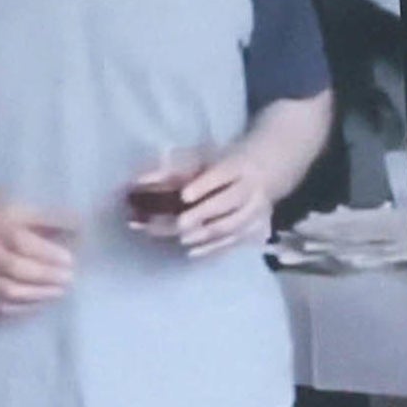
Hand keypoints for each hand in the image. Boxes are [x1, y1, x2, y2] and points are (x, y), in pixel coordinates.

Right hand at [0, 192, 80, 314]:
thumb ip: (45, 218)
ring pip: (9, 290)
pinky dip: (25, 306)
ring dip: (39, 293)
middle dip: (47, 273)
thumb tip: (80, 229)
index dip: (49, 250)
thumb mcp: (17, 202)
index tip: (73, 252)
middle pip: (16, 267)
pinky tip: (44, 298)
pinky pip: (2, 305)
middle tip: (71, 273)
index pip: (23, 240)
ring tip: (62, 288)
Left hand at [141, 142, 280, 255]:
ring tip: (179, 238)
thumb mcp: (205, 156)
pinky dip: (210, 247)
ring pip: (230, 225)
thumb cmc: (225, 162)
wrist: (267, 170)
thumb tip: (139, 181)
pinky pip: (231, 241)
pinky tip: (190, 250)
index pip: (223, 174)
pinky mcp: (252, 229)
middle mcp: (251, 188)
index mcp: (238, 165)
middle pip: (228, 203)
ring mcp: (254, 211)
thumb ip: (173, 168)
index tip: (184, 195)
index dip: (205, 185)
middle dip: (202, 214)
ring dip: (203, 234)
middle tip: (178, 225)